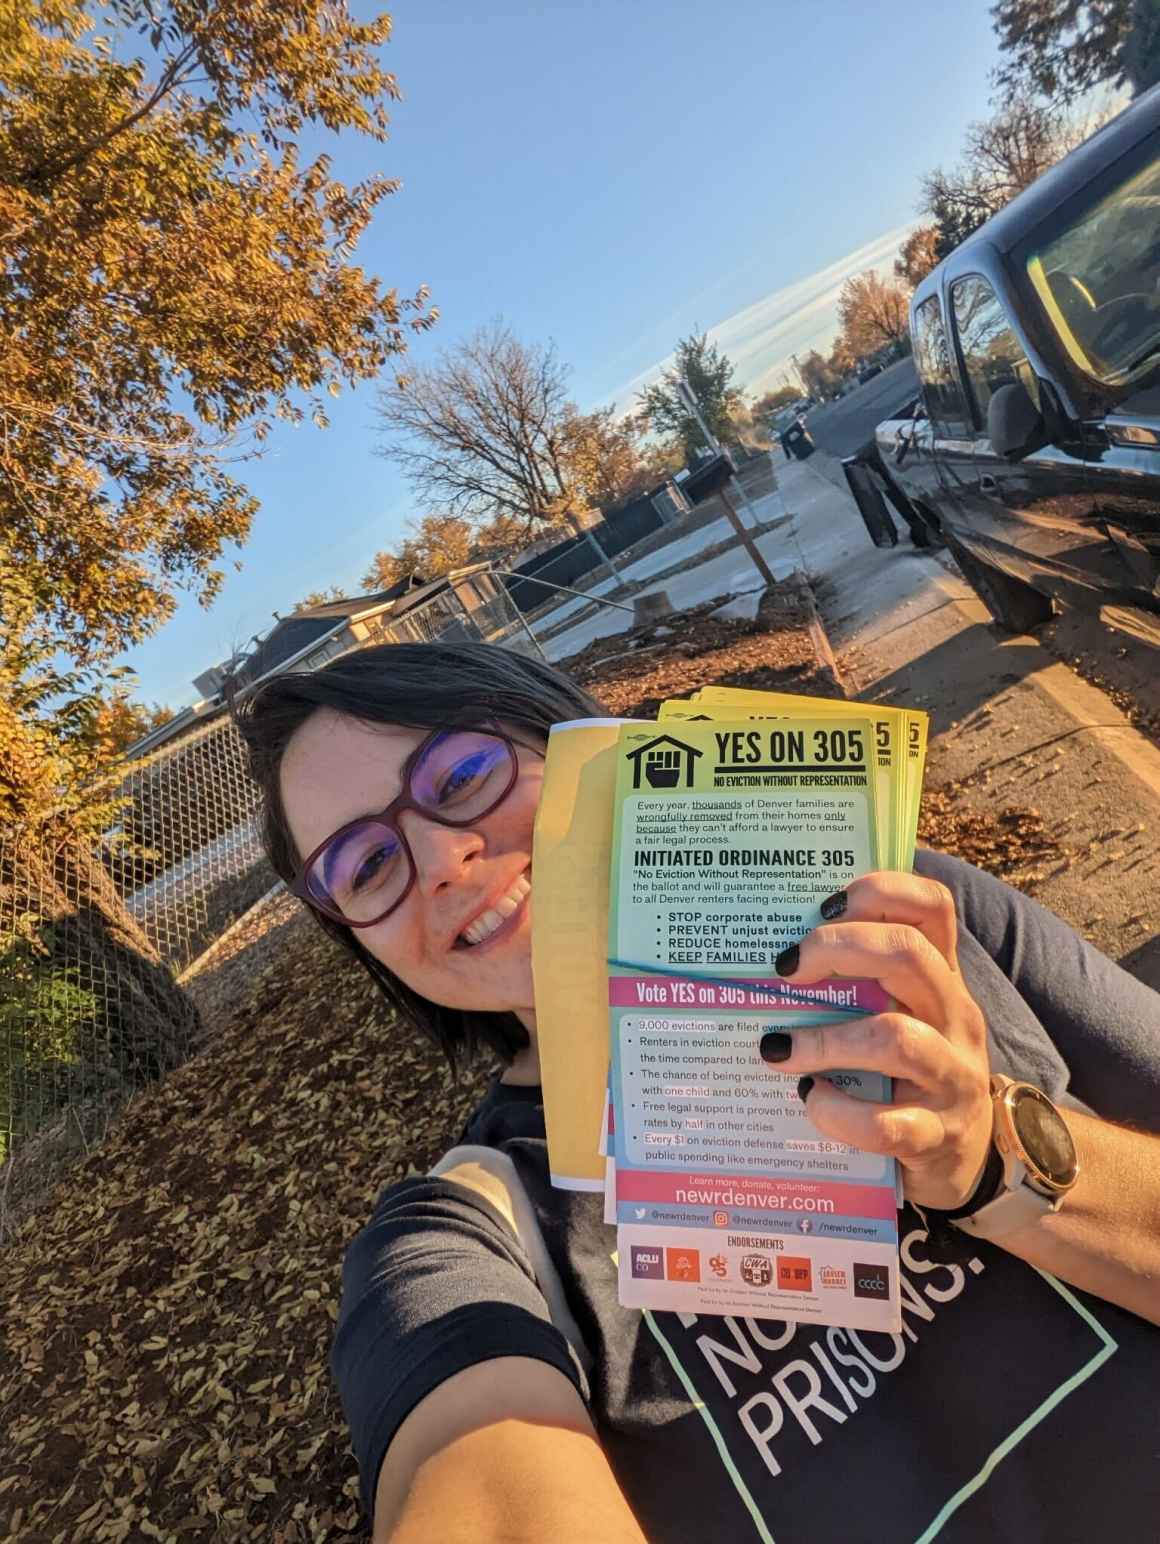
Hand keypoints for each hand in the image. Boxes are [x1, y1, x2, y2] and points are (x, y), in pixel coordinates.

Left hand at [761, 872, 993, 1210]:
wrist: (966, 1159)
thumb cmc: (908, 1073)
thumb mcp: (900, 1014)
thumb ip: (857, 981)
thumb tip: (770, 951)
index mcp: (941, 978)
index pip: (933, 907)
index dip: (880, 891)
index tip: (823, 907)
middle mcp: (955, 1017)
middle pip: (909, 954)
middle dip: (838, 948)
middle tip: (785, 968)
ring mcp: (952, 1077)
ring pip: (895, 1038)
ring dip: (825, 1040)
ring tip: (776, 1048)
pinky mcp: (936, 1136)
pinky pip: (885, 1123)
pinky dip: (836, 1111)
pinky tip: (809, 1099)